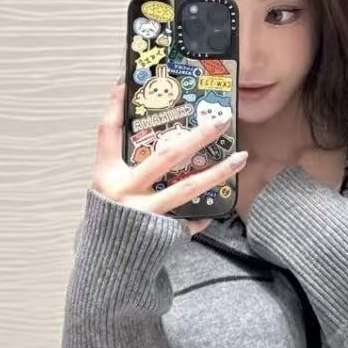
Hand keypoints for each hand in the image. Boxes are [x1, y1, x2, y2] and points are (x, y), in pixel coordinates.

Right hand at [92, 80, 247, 235]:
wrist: (107, 261)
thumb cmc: (111, 216)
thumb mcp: (107, 185)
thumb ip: (120, 158)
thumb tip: (138, 120)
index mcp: (107, 175)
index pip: (107, 133)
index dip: (116, 109)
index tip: (126, 86)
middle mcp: (124, 192)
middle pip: (165, 157)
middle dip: (197, 137)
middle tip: (221, 121)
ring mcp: (144, 212)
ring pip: (187, 188)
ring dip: (217, 172)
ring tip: (241, 158)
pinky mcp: (160, 233)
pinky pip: (188, 221)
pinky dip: (201, 216)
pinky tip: (218, 209)